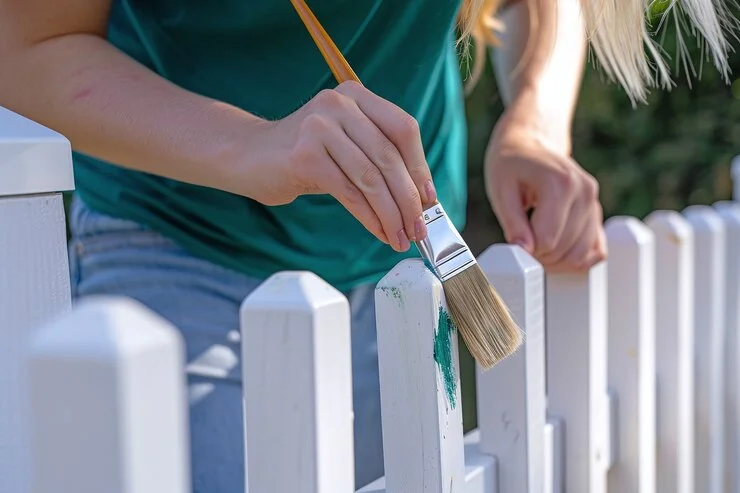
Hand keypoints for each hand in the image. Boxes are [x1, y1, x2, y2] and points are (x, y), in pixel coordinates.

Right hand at [255, 81, 433, 251]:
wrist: (248, 156)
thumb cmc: (304, 156)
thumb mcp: (345, 144)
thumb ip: (377, 158)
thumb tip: (419, 197)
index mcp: (356, 96)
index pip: (403, 129)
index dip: (420, 167)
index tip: (429, 199)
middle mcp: (339, 104)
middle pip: (389, 157)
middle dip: (409, 199)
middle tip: (418, 228)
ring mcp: (320, 127)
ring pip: (371, 178)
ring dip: (391, 214)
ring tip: (400, 237)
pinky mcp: (304, 155)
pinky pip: (349, 192)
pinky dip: (369, 218)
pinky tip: (378, 232)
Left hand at [484, 111, 606, 272]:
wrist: (529, 144)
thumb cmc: (511, 165)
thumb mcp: (501, 190)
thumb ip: (512, 222)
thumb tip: (525, 251)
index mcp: (560, 183)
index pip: (548, 240)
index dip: (528, 249)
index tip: (516, 239)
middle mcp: (585, 191)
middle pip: (566, 250)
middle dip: (541, 256)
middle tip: (523, 243)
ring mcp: (594, 202)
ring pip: (582, 256)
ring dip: (557, 261)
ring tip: (536, 245)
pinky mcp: (597, 213)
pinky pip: (596, 252)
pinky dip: (576, 259)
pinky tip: (556, 249)